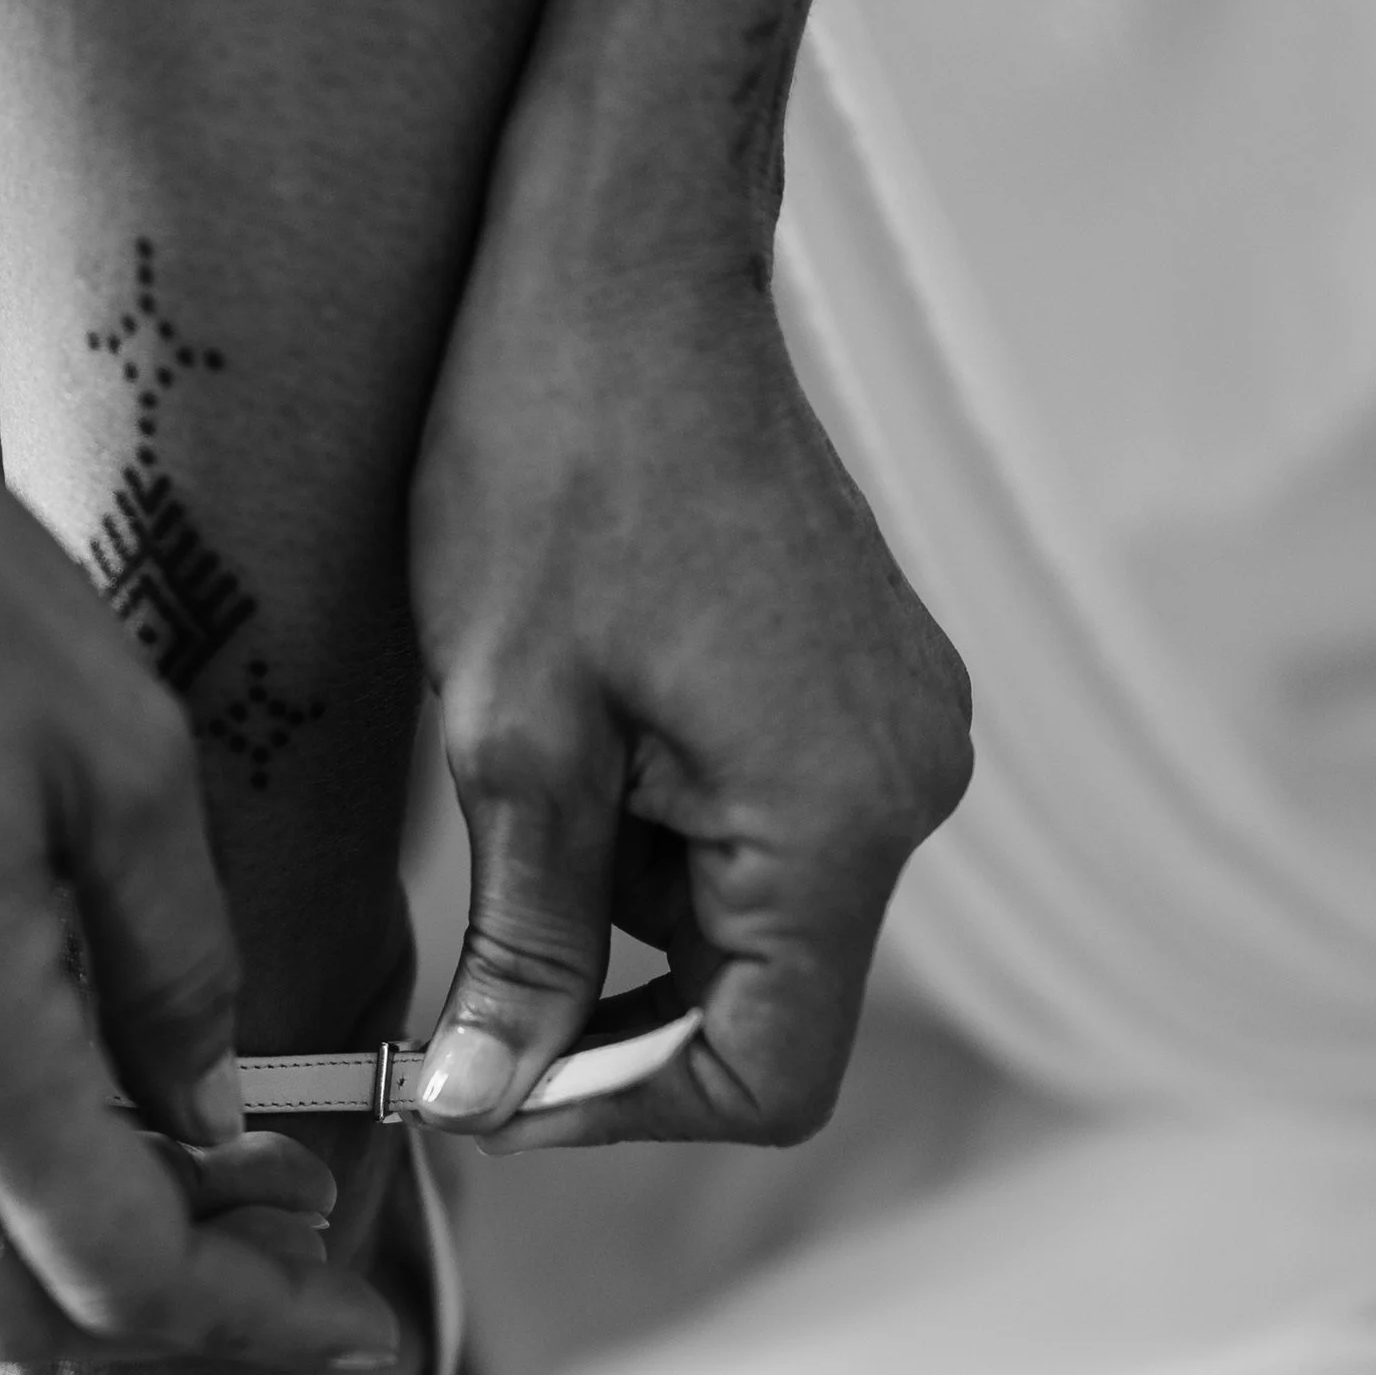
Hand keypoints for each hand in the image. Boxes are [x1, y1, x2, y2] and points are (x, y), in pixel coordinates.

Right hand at [0, 381, 397, 1363]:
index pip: (125, 1270)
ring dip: (88, 1243)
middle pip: (26, 1310)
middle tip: (295, 1216)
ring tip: (216, 1152)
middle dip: (175, 1300)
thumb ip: (182, 966)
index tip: (360, 1314)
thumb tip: (213, 1108)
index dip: (258, 1313)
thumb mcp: (131, 764)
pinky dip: (6, 1180)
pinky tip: (94, 1091)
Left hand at [408, 231, 971, 1150]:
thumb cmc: (551, 464)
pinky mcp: (865, 685)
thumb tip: (485, 1102)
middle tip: (465, 955)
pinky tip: (579, 727)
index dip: (618, 1109)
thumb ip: (519, 941)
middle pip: (766, 1003)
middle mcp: (910, 785)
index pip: (771, 1077)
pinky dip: (656, 826)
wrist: (620, 266)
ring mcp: (899, 729)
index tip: (489, 1085)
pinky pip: (764, 827)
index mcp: (841, 813)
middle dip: (607, 999)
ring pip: (751, 916)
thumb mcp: (507, 731)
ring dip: (623, 897)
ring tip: (526, 770)